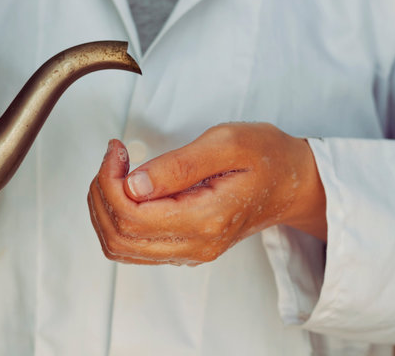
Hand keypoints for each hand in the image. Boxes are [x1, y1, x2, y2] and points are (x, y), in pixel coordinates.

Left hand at [88, 122, 325, 265]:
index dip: (110, 181)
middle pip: (119, 237)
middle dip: (102, 193)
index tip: (117, 150)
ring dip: (105, 209)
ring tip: (115, 173)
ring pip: (121, 248)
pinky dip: (118, 221)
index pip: (132, 216)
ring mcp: (191, 252)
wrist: (292, 184)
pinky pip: (135, 248)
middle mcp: (196, 245)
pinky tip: (125, 192)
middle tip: (113, 158)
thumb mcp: (226, 143)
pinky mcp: (187, 249)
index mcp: (206, 219)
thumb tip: (133, 185)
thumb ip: (178, 166)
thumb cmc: (266, 157)